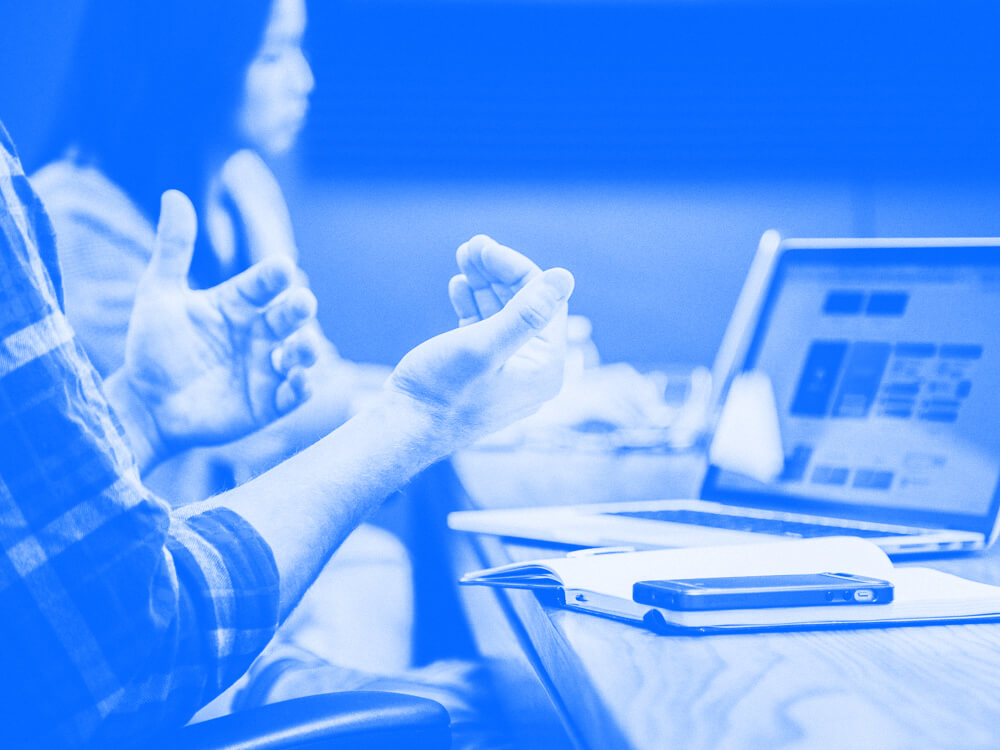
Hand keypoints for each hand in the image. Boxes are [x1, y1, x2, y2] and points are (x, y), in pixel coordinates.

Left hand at [121, 190, 317, 457]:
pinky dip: (301, 387)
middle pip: (289, 315)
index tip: (281, 266)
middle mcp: (258, 332)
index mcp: (238, 303)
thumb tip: (174, 194)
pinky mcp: (268, 402)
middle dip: (299, 308)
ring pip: (300, 353)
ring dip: (306, 349)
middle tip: (301, 303)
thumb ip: (173, 249)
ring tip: (302, 347)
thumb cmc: (153, 347)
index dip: (273, 275)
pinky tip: (298, 381)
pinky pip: (293, 394)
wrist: (144, 404)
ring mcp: (266, 367)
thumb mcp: (158, 294)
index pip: (263, 282)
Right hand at [386, 235, 573, 453]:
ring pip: (502, 315)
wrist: (402, 430)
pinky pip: (486, 330)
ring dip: (484, 284)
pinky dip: (473, 305)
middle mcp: (533, 372)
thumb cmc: (440, 392)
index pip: (544, 302)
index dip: (516, 269)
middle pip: (524, 306)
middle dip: (498, 273)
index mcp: (546, 368)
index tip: (484, 247)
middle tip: (471, 245)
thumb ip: (525, 312)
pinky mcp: (481, 373)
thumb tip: (565, 276)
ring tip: (463, 256)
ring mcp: (507, 373)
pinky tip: (458, 286)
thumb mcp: (482, 346)